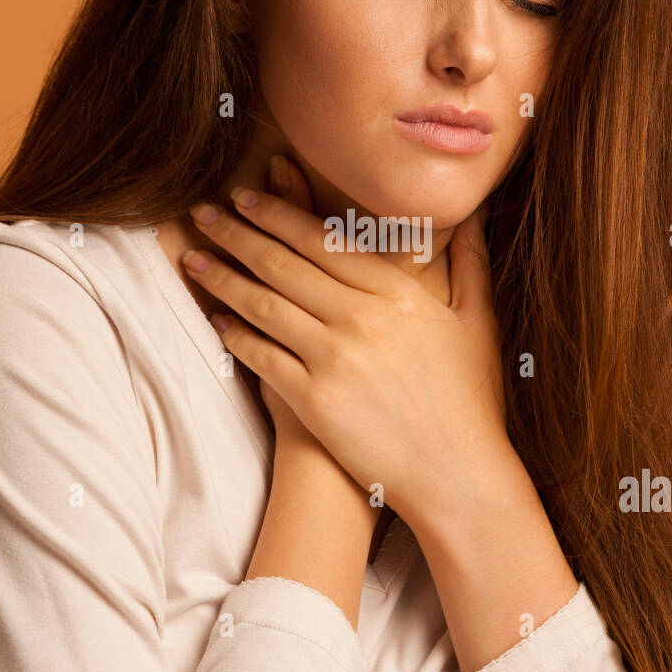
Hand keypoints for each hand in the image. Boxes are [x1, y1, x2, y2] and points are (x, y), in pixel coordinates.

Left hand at [185, 179, 510, 526]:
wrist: (455, 475)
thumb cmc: (469, 400)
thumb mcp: (477, 322)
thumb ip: (471, 262)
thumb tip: (475, 213)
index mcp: (398, 292)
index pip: (323, 239)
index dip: (278, 214)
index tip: (246, 196)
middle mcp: (362, 317)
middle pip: (284, 264)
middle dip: (237, 234)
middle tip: (203, 214)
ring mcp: (334, 358)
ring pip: (264, 305)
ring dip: (223, 278)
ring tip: (194, 260)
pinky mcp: (313, 400)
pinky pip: (262, 357)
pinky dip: (234, 335)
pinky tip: (217, 320)